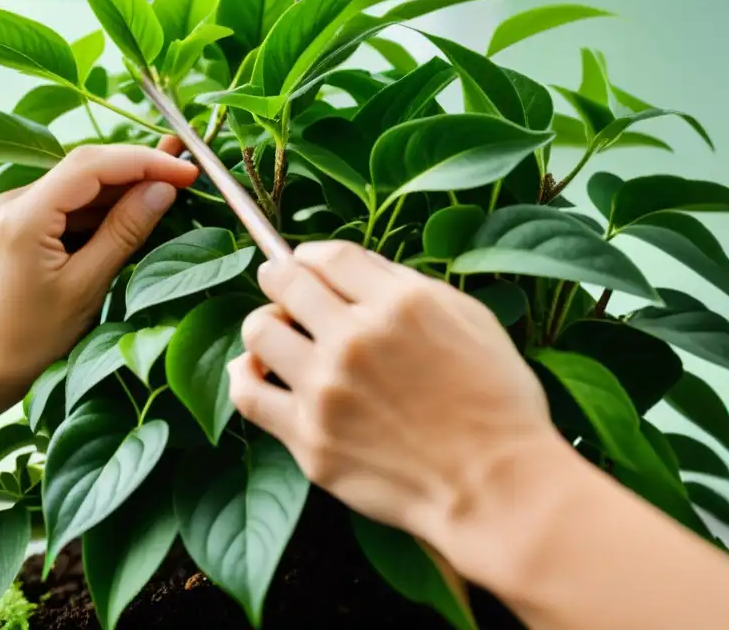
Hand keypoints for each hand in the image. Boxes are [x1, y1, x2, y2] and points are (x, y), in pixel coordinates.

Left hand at [0, 139, 196, 427]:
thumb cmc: (24, 343)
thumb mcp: (85, 287)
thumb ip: (125, 232)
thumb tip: (163, 190)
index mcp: (27, 212)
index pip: (95, 164)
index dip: (147, 161)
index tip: (188, 170)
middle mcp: (15, 201)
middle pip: (87, 167)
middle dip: (139, 167)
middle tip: (188, 169)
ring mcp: (13, 214)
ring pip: (79, 187)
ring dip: (123, 189)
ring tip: (171, 189)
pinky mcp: (17, 231)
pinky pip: (67, 208)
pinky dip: (102, 211)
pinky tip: (133, 217)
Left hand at [228, 240, 553, 546]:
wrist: (496, 488)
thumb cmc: (496, 403)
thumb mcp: (470, 320)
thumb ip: (407, 285)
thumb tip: (353, 267)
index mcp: (399, 303)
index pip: (328, 255)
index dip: (310, 255)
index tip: (305, 264)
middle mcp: (355, 339)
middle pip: (285, 283)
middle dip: (281, 280)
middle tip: (284, 291)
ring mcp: (326, 390)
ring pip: (259, 330)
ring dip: (266, 324)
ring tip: (279, 335)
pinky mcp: (309, 438)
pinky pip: (247, 394)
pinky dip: (245, 374)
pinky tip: (255, 370)